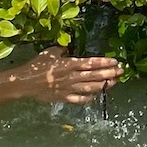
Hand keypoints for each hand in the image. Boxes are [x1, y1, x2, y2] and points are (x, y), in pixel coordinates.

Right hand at [0, 47, 121, 104]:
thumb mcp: (50, 52)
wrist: (25, 82)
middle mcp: (72, 76)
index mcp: (69, 64)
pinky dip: (89, 97)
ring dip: (104, 85)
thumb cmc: (36, 65)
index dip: (104, 62)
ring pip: (91, 87)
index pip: (91, 63)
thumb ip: (62, 50)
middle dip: (109, 73)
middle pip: (95, 75)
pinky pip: (80, 98)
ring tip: (114, 82)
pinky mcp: (64, 98)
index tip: (115, 61)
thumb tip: (69, 48)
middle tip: (121, 71)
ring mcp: (69, 88)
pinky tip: (96, 95)